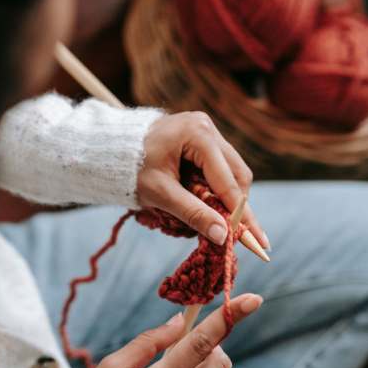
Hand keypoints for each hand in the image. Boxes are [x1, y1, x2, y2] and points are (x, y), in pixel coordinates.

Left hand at [138, 112, 268, 247]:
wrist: (110, 148)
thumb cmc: (131, 169)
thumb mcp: (161, 194)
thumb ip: (193, 213)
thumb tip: (223, 236)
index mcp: (198, 135)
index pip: (228, 182)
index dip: (242, 214)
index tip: (258, 241)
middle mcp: (207, 127)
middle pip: (238, 174)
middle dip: (238, 207)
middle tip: (242, 236)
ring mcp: (206, 130)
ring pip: (233, 171)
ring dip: (228, 198)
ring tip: (220, 221)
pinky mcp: (202, 138)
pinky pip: (220, 167)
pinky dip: (217, 188)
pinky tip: (209, 204)